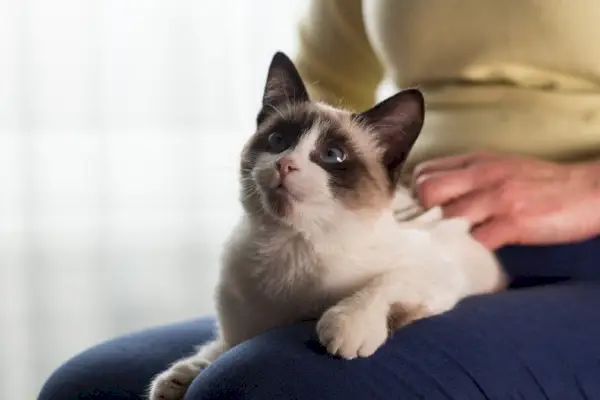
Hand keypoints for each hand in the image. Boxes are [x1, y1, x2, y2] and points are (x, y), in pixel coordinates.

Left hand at [412, 151, 599, 249]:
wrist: (590, 190)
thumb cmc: (543, 182)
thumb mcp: (500, 167)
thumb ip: (468, 177)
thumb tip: (435, 195)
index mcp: (476, 161)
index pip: (425, 171)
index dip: (415, 194)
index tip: (419, 211)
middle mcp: (482, 175)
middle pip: (427, 190)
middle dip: (423, 213)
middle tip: (430, 231)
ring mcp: (498, 198)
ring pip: (448, 216)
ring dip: (444, 235)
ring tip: (447, 246)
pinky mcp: (514, 222)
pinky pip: (476, 241)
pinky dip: (469, 252)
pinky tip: (472, 256)